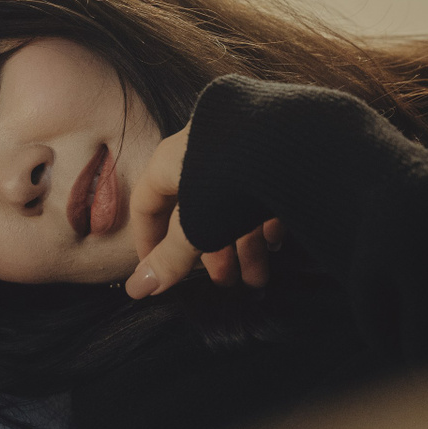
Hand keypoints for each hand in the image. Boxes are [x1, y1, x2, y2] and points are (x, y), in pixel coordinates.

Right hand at [126, 123, 282, 298]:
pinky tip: (275, 243)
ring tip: (257, 279)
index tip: (158, 276)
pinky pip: (263, 192)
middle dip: (210, 255)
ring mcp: (237, 151)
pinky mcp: (271, 154)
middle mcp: (200, 153)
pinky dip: (265, 221)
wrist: (291, 139)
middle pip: (195, 211)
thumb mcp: (194, 226)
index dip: (148, 243)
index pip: (146, 206)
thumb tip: (137, 289)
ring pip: (232, 207)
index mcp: (169, 163)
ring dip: (244, 248)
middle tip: (224, 283)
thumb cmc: (228, 178)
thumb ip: (169, 258)